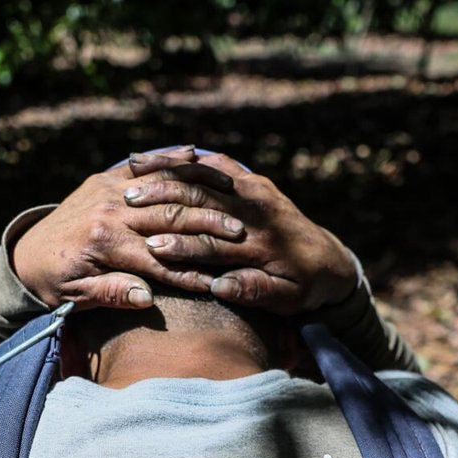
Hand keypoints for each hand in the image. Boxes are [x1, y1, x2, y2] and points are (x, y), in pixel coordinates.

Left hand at [11, 147, 250, 310]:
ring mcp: (107, 190)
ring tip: (231, 198)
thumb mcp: (77, 297)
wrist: (25, 253)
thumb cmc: (53, 283)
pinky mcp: (105, 178)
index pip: (157, 259)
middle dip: (207, 227)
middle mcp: (107, 212)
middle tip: (242, 235)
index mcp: (102, 244)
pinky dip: (172, 163)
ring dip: (199, 193)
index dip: (190, 272)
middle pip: (169, 218)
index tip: (220, 281)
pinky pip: (144, 168)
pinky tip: (200, 158)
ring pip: (163, 188)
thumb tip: (146, 298)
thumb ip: (111, 294)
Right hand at [122, 154, 357, 314]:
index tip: (150, 248)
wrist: (330, 261)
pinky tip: (163, 159)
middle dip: (164, 202)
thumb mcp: (287, 299)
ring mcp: (256, 191)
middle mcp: (257, 210)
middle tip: (128, 202)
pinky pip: (215, 166)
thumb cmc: (305, 287)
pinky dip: (186, 161)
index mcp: (263, 243)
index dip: (182, 246)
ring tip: (133, 171)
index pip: (215, 244)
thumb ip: (254, 291)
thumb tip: (219, 288)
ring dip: (168, 173)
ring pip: (205, 176)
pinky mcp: (253, 182)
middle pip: (203, 201)